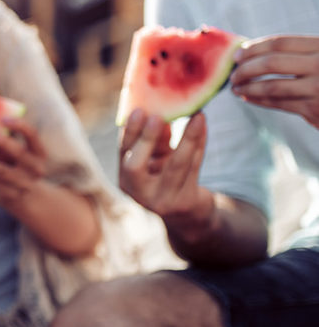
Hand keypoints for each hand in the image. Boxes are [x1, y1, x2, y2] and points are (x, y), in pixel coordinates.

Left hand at [0, 117, 46, 207]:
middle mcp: (36, 168)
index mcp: (39, 153)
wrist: (25, 197)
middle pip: (19, 152)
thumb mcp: (17, 154)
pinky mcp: (13, 195)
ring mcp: (25, 183)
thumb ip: (6, 143)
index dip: (19, 125)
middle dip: (2, 142)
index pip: (32, 135)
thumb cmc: (17, 166)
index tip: (3, 119)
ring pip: (4, 172)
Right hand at [118, 110, 214, 233]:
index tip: (138, 111)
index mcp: (126, 180)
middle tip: (158, 116)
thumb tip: (161, 110)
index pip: (124, 154)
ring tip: (196, 115)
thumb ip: (156, 141)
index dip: (130, 133)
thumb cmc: (168, 180)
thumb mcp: (157, 162)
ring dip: (187, 137)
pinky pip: (194, 167)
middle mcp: (137, 193)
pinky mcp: (184, 202)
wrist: (188, 216)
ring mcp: (161, 201)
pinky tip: (203, 126)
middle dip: (146, 139)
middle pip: (135, 165)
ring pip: (175, 165)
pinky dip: (200, 144)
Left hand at [231, 35, 318, 127]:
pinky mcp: (314, 110)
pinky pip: (278, 103)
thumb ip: (300, 55)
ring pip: (271, 86)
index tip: (238, 53)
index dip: (255, 47)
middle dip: (246, 68)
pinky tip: (248, 97)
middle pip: (272, 63)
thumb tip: (253, 53)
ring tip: (236, 87)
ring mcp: (318, 88)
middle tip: (233, 73)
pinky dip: (259, 100)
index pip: (281, 43)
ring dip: (248, 87)